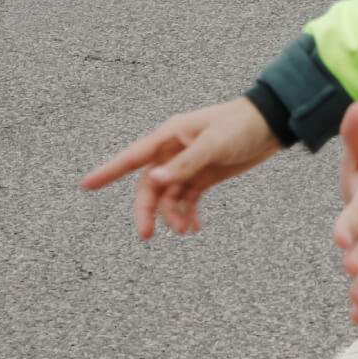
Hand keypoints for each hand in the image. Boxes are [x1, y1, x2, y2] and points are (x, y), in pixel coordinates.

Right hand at [80, 97, 281, 239]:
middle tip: (147, 234)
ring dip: (172, 215)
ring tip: (185, 228)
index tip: (86, 185)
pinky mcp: (204, 176)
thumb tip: (156, 179)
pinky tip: (194, 227)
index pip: (132, 157)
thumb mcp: (213, 144)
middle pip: (149, 186)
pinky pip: (187, 199)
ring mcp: (188, 165)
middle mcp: (174, 151)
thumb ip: (185, 163)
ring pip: (168, 196)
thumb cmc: (241, 124)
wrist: (271, 124)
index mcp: (170, 136)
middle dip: (147, 210)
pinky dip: (188, 214)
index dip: (108, 171)